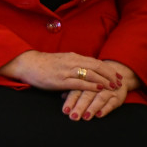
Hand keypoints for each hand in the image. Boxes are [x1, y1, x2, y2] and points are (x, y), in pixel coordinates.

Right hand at [0, 50, 118, 91]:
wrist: (27, 63)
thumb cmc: (43, 64)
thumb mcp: (61, 61)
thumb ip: (73, 64)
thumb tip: (85, 70)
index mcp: (73, 57)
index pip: (95, 61)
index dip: (108, 69)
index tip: (117, 76)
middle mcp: (72, 61)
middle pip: (97, 66)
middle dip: (110, 74)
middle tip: (120, 82)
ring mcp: (66, 70)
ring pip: (91, 74)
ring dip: (104, 81)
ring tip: (114, 87)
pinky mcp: (60, 80)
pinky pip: (79, 82)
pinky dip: (91, 86)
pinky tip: (99, 90)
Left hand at [62, 60, 135, 120]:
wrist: (116, 74)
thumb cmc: (95, 81)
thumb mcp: (84, 84)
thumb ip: (73, 90)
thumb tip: (62, 96)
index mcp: (85, 82)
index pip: (76, 92)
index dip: (70, 101)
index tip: (65, 111)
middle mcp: (96, 86)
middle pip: (87, 96)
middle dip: (80, 107)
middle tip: (73, 116)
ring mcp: (107, 91)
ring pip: (99, 99)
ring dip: (92, 108)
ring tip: (85, 117)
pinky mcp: (117, 97)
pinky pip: (112, 103)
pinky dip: (105, 109)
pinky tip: (99, 115)